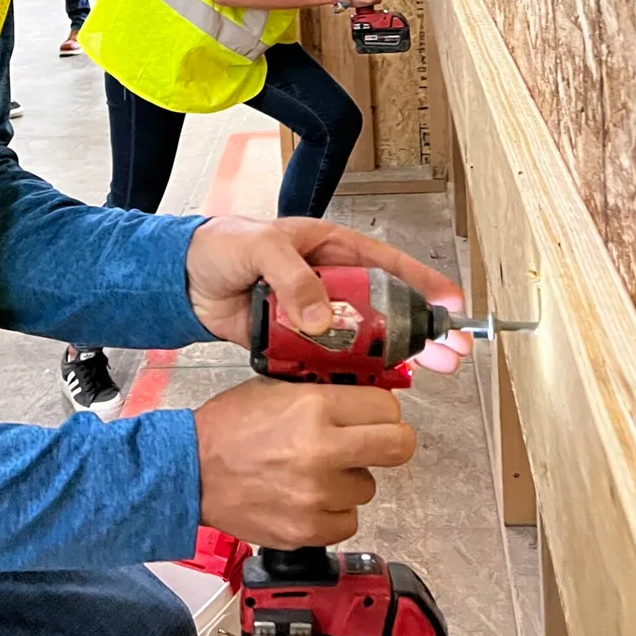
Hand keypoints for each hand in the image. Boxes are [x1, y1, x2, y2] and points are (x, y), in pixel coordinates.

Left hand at [185, 216, 469, 372]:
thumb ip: (293, 279)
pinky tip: (379, 388)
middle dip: (423, 328)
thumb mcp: (261, 249)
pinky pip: (333, 360)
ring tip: (429, 373)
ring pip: (366, 337)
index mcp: (330, 248)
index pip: (387, 264)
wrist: (182, 279)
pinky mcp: (297, 342)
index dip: (422, 283)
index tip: (451, 305)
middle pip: (388, 306)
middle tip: (453, 354)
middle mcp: (331, 281)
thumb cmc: (223, 247)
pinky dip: (354, 373)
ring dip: (397, 355)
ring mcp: (316, 313)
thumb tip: (324, 321)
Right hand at [195, 376, 414, 546]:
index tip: (374, 416)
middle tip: (372, 444)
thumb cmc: (229, 427)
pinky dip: (333, 511)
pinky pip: (347, 521)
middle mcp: (322, 451)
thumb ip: (325, 394)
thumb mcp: (278, 389)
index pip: (387, 408)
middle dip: (389, 442)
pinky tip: (308, 498)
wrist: (190, 471)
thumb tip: (367, 400)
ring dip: (349, 480)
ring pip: (368, 487)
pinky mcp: (308, 531)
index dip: (381, 411)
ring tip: (316, 472)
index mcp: (315, 408)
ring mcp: (316, 496)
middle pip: (398, 447)